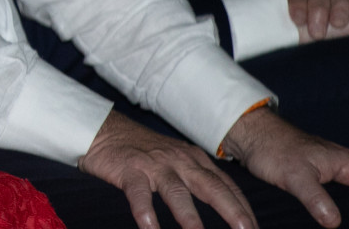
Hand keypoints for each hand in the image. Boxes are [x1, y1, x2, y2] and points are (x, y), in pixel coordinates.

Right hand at [79, 110, 254, 228]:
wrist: (104, 130)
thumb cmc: (144, 152)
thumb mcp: (177, 160)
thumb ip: (199, 178)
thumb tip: (229, 206)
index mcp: (194, 159)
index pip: (227, 185)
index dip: (243, 208)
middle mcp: (179, 160)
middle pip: (211, 187)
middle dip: (232, 211)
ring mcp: (154, 164)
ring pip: (177, 191)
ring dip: (189, 216)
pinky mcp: (130, 169)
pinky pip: (139, 193)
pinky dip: (145, 212)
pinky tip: (150, 228)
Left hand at [223, 106, 348, 226]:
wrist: (249, 134)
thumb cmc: (273, 148)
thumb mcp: (295, 174)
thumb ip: (315, 197)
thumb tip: (334, 221)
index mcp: (346, 163)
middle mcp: (342, 167)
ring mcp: (329, 173)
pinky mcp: (315, 179)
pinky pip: (336, 198)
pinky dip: (341, 210)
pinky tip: (337, 225)